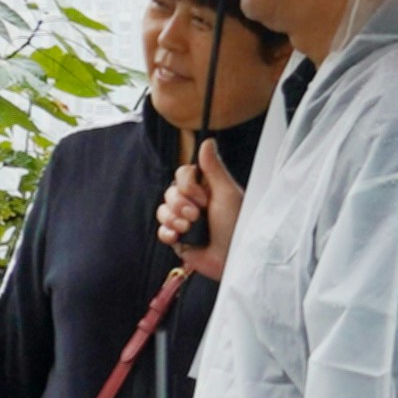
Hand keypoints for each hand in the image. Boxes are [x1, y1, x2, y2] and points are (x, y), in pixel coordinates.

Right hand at [160, 137, 239, 281]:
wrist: (232, 257)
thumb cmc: (236, 223)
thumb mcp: (227, 192)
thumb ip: (214, 167)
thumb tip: (207, 140)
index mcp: (205, 188)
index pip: (181, 174)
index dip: (187, 185)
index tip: (204, 197)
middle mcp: (193, 202)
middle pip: (169, 192)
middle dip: (182, 205)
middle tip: (198, 215)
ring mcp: (184, 221)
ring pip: (162, 210)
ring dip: (175, 220)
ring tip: (191, 228)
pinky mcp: (178, 239)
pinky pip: (161, 231)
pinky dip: (168, 233)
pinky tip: (179, 238)